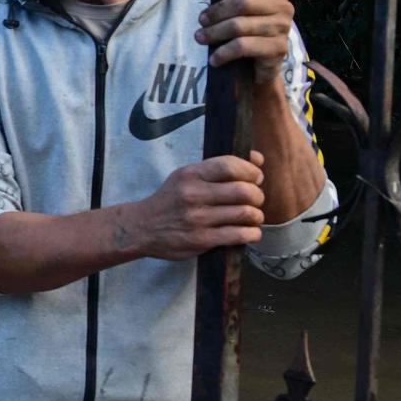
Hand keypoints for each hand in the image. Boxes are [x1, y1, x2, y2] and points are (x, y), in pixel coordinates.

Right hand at [116, 154, 266, 260]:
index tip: (256, 178)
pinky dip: (252, 233)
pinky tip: (250, 232)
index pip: (230, 166)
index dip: (251, 171)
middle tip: (256, 199)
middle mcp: (193, 194)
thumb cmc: (170, 200)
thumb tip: (258, 159)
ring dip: (257, 216)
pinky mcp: (201, 240)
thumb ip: (218, 168)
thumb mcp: (186, 176)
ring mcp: (198, 219)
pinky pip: (238, 235)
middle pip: (244, 191)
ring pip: (245, 214)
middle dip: (258, 195)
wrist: (142, 227)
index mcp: (191, 174)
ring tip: (253, 217)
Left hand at [193, 0, 295, 71]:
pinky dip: (224, 53)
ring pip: (240, 26)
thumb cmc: (243, 22)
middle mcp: (284, 5)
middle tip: (201, 20)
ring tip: (200, 37)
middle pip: (244, 2)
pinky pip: (245, 47)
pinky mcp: (278, 49)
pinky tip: (214, 58)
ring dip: (215, 33)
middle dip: (216, 11)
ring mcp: (283, 27)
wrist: (258, 62)